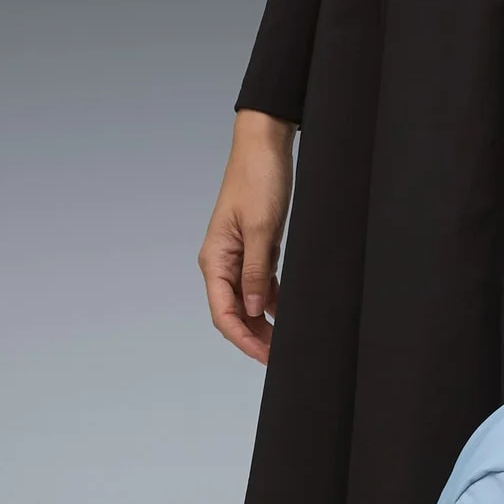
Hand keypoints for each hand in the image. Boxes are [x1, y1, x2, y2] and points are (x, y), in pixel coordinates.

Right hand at [199, 110, 296, 363]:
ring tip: (286, 342)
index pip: (223, 313)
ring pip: (248, 303)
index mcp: (215, 259)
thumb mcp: (262, 230)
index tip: (266, 356)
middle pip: (233, 313)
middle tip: (280, 356)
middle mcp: (222, 263)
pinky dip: (273, 303)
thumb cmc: (258, 180)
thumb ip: (256, 273)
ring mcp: (239, 258)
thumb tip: (253, 310)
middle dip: (254, 337)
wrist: (265, 147)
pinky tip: (289, 316)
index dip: (243, 338)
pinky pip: (261, 286)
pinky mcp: (256, 251)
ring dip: (264, 324)